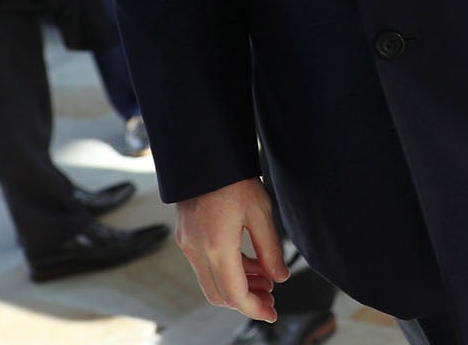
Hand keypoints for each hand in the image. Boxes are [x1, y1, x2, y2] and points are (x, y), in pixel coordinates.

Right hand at [175, 177, 289, 322]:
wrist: (206, 154)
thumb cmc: (235, 179)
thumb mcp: (261, 212)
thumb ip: (270, 249)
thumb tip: (281, 277)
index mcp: (217, 247)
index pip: (235, 294)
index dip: (255, 308)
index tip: (272, 311)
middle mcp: (197, 250)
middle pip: (220, 294)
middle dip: (247, 300)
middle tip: (271, 296)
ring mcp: (188, 244)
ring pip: (211, 281)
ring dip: (237, 285)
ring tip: (265, 279)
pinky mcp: (186, 236)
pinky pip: (205, 266)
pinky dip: (227, 270)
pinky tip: (249, 264)